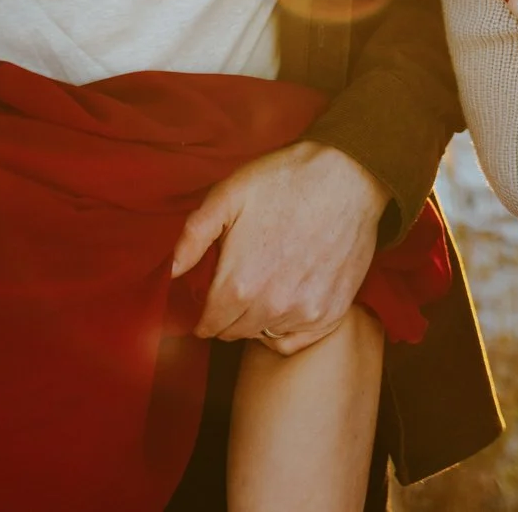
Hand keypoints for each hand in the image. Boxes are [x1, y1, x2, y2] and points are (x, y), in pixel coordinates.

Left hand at [169, 140, 388, 355]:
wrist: (347, 177)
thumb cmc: (285, 181)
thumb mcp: (228, 195)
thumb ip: (193, 237)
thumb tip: (170, 272)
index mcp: (239, 283)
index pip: (207, 324)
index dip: (201, 313)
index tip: (206, 299)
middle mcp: (271, 307)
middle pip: (233, 332)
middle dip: (226, 314)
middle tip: (234, 285)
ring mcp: (304, 312)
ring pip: (263, 334)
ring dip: (255, 319)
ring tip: (262, 286)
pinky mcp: (332, 312)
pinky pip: (296, 341)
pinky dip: (284, 330)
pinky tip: (283, 304)